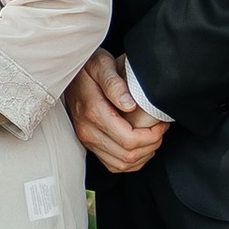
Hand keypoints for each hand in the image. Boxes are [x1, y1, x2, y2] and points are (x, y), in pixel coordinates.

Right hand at [67, 46, 165, 175]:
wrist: (68, 72)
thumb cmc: (87, 66)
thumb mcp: (102, 64)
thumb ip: (114, 83)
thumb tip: (129, 104)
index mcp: (93, 111)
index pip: (129, 139)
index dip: (151, 136)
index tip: (160, 123)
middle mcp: (87, 129)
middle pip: (127, 155)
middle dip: (151, 145)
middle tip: (160, 129)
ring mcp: (86, 138)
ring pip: (121, 164)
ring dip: (142, 155)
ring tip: (152, 138)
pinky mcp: (88, 143)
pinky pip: (112, 164)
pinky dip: (130, 162)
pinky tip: (139, 147)